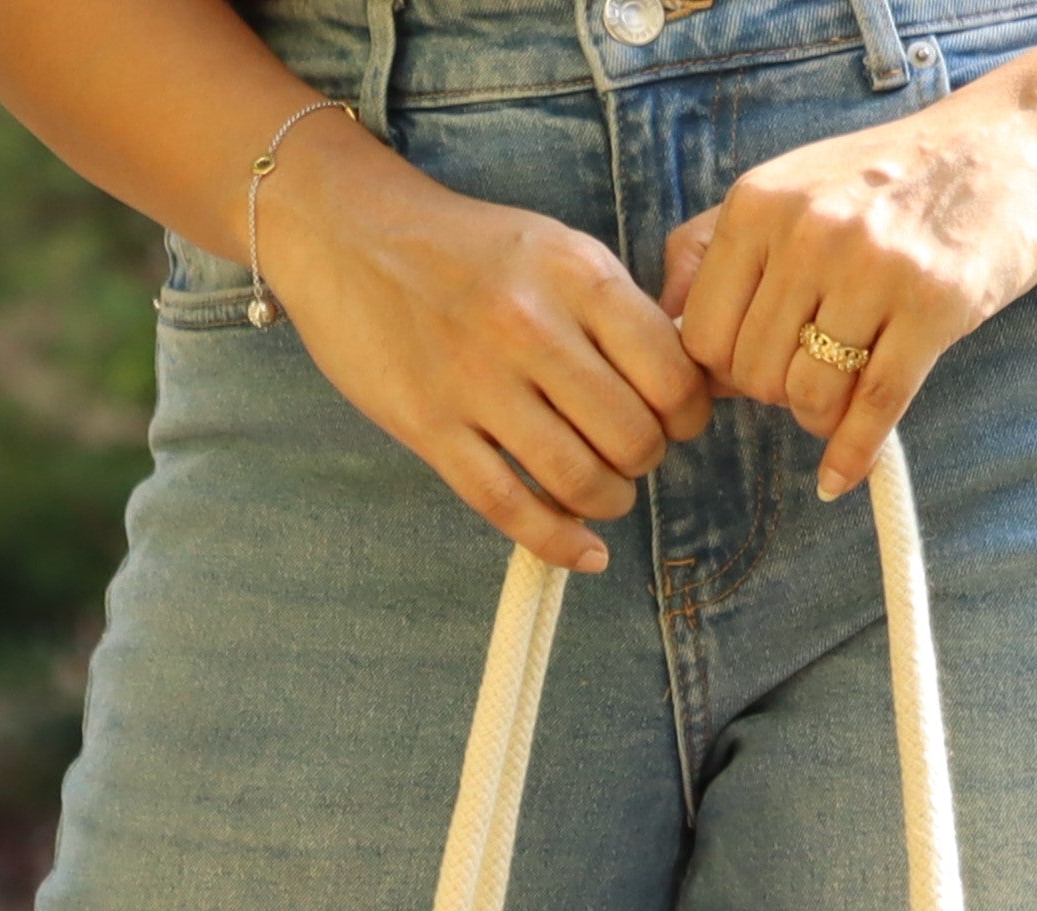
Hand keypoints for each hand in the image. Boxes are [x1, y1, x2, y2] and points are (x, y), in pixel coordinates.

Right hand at [264, 124, 712, 570]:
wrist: (347, 230)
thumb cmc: (465, 247)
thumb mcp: (554, 248)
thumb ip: (613, 310)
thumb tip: (678, 383)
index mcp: (575, 275)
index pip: (671, 374)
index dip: (689, 415)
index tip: (676, 421)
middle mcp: (531, 327)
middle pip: (633, 437)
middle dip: (647, 461)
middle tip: (631, 454)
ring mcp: (476, 381)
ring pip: (579, 481)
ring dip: (608, 503)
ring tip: (603, 492)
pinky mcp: (431, 427)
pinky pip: (511, 509)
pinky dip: (560, 544)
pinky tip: (584, 553)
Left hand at [660, 24, 1036, 499]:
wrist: (1009, 141)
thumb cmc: (891, 178)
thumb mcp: (791, 186)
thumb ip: (717, 245)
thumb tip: (667, 322)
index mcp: (761, 204)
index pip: (704, 336)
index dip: (723, 373)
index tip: (754, 369)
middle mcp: (811, 232)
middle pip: (754, 376)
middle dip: (775, 394)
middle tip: (809, 376)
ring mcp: (874, 268)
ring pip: (810, 397)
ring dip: (820, 418)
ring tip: (840, 397)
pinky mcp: (934, 305)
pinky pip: (876, 408)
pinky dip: (853, 456)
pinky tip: (840, 478)